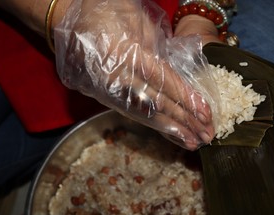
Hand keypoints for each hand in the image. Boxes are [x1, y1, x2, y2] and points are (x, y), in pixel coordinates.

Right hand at [53, 0, 215, 149]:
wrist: (68, 19)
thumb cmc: (105, 11)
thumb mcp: (135, 19)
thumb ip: (154, 47)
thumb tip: (176, 76)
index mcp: (123, 53)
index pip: (161, 80)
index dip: (185, 98)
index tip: (205, 113)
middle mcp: (114, 76)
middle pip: (155, 102)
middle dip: (183, 120)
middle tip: (206, 135)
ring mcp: (106, 88)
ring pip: (143, 112)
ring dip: (170, 128)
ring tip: (192, 142)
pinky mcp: (103, 95)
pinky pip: (133, 111)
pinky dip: (153, 123)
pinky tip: (170, 133)